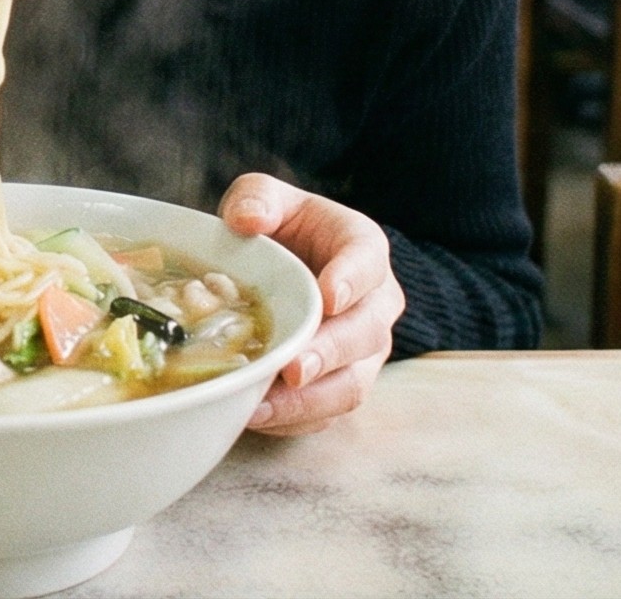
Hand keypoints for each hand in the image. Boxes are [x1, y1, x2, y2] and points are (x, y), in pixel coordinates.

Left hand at [219, 173, 400, 435]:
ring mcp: (362, 352)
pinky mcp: (341, 386)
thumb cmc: (283, 231)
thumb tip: (245, 219)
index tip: (328, 295)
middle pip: (365, 334)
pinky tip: (255, 418)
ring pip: (352, 384)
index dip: (351, 280)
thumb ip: (258, 198)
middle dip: (330, 354)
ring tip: (263, 406)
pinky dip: (294, 420)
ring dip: (311, 400)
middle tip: (295, 368)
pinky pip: (327, 413)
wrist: (289, 269)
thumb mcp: (269, 200)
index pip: (367, 262)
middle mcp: (375, 305)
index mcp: (363, 249)